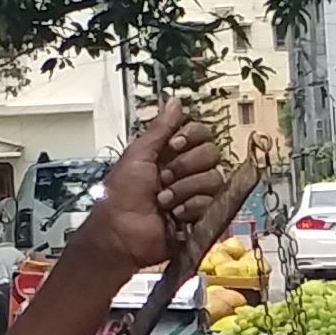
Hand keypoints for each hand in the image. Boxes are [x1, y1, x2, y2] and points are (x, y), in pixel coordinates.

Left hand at [72, 102, 228, 280]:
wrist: (121, 233)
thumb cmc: (121, 195)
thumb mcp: (138, 155)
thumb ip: (160, 128)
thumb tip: (175, 101)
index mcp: (171, 153)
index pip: (200, 134)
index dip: (190, 138)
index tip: (173, 146)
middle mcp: (187, 171)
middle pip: (211, 153)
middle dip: (185, 166)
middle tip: (163, 179)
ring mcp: (196, 193)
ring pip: (214, 178)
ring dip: (185, 189)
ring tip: (164, 201)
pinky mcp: (203, 216)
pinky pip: (214, 202)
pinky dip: (192, 207)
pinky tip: (176, 215)